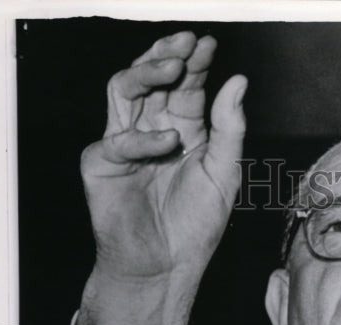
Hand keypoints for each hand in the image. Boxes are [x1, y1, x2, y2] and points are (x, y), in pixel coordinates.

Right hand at [81, 31, 246, 282]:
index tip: (208, 44)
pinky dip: (143, 139)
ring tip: (173, 66)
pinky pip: (116, 139)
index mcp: (183, 130)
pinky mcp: (102, 164)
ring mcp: (124, 144)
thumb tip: (238, 81)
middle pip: (152, 79)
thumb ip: (229, 128)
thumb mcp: (224, 173)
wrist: (166, 266)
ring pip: (124, 90)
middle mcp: (151, 131)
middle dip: (167, 55)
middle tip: (186, 42)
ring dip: (147, 73)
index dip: (195, 63)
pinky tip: (169, 142)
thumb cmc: (195, 226)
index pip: (185, 86)